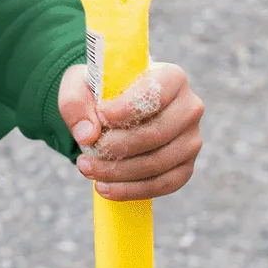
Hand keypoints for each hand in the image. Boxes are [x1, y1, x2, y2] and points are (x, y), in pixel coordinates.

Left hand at [58, 61, 202, 199]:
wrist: (114, 108)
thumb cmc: (101, 92)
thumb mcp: (79, 85)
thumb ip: (76, 102)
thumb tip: (88, 134)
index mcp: (171, 77)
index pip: (154, 95)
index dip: (126, 109)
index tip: (101, 115)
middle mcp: (189, 108)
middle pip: (155, 134)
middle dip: (116, 148)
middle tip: (85, 155)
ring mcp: (191, 140)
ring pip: (157, 163)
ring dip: (118, 172)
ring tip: (87, 169)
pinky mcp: (185, 166)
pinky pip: (164, 184)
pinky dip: (132, 190)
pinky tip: (105, 188)